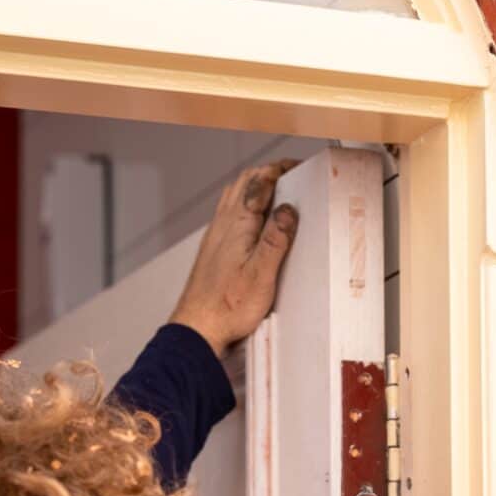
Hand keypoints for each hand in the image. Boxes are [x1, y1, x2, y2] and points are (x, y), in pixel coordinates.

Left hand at [169, 160, 298, 357]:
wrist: (198, 329)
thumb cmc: (228, 307)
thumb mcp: (261, 275)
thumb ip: (275, 239)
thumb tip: (289, 208)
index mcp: (238, 224)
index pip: (259, 181)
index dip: (279, 169)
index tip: (297, 166)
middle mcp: (223, 224)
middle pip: (244, 183)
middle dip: (267, 173)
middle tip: (289, 174)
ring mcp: (215, 236)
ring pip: (233, 197)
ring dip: (254, 187)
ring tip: (274, 192)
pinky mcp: (212, 250)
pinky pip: (228, 214)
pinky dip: (244, 205)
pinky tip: (252, 221)